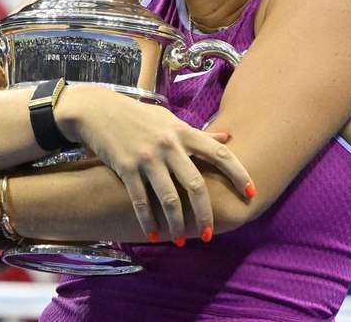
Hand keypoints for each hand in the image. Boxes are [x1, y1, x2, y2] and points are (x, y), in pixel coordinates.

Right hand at [57, 85, 253, 242]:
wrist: (99, 111)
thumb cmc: (138, 116)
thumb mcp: (170, 120)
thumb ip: (198, 133)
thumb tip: (227, 139)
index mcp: (183, 132)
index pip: (219, 153)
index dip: (239, 174)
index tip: (251, 193)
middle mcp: (168, 145)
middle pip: (195, 184)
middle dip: (205, 213)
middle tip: (210, 233)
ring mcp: (147, 158)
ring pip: (169, 198)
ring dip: (177, 224)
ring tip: (181, 239)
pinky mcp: (126, 169)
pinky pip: (141, 202)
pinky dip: (148, 221)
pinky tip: (153, 235)